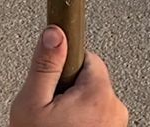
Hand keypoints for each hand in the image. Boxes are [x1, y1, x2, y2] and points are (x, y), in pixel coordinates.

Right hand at [9, 26, 128, 126]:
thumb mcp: (32, 102)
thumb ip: (45, 64)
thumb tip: (55, 33)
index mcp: (98, 94)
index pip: (87, 56)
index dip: (64, 66)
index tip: (53, 77)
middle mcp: (116, 109)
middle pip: (91, 80)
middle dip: (70, 89)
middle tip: (50, 108)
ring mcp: (117, 125)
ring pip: (94, 101)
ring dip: (76, 108)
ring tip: (57, 123)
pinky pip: (98, 118)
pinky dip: (84, 122)